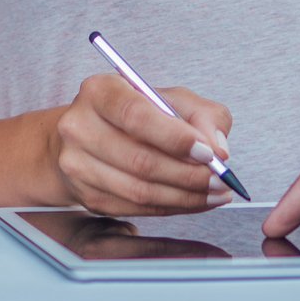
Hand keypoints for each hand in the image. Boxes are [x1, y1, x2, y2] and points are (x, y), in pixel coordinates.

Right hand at [48, 74, 234, 215]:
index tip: (208, 153)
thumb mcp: (170, 98)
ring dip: (185, 197)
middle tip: (221, 179)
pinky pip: (136, 208)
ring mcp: (78, 165)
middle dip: (189, 175)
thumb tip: (217, 148)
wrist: (88, 136)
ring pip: (140, 191)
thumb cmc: (134, 113)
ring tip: (215, 192)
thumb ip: (202, 114)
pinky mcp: (87, 196)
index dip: (175, 138)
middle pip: (140, 160)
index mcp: (100, 92)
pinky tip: (194, 200)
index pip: (136, 116)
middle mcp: (80, 127)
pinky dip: (172, 208)